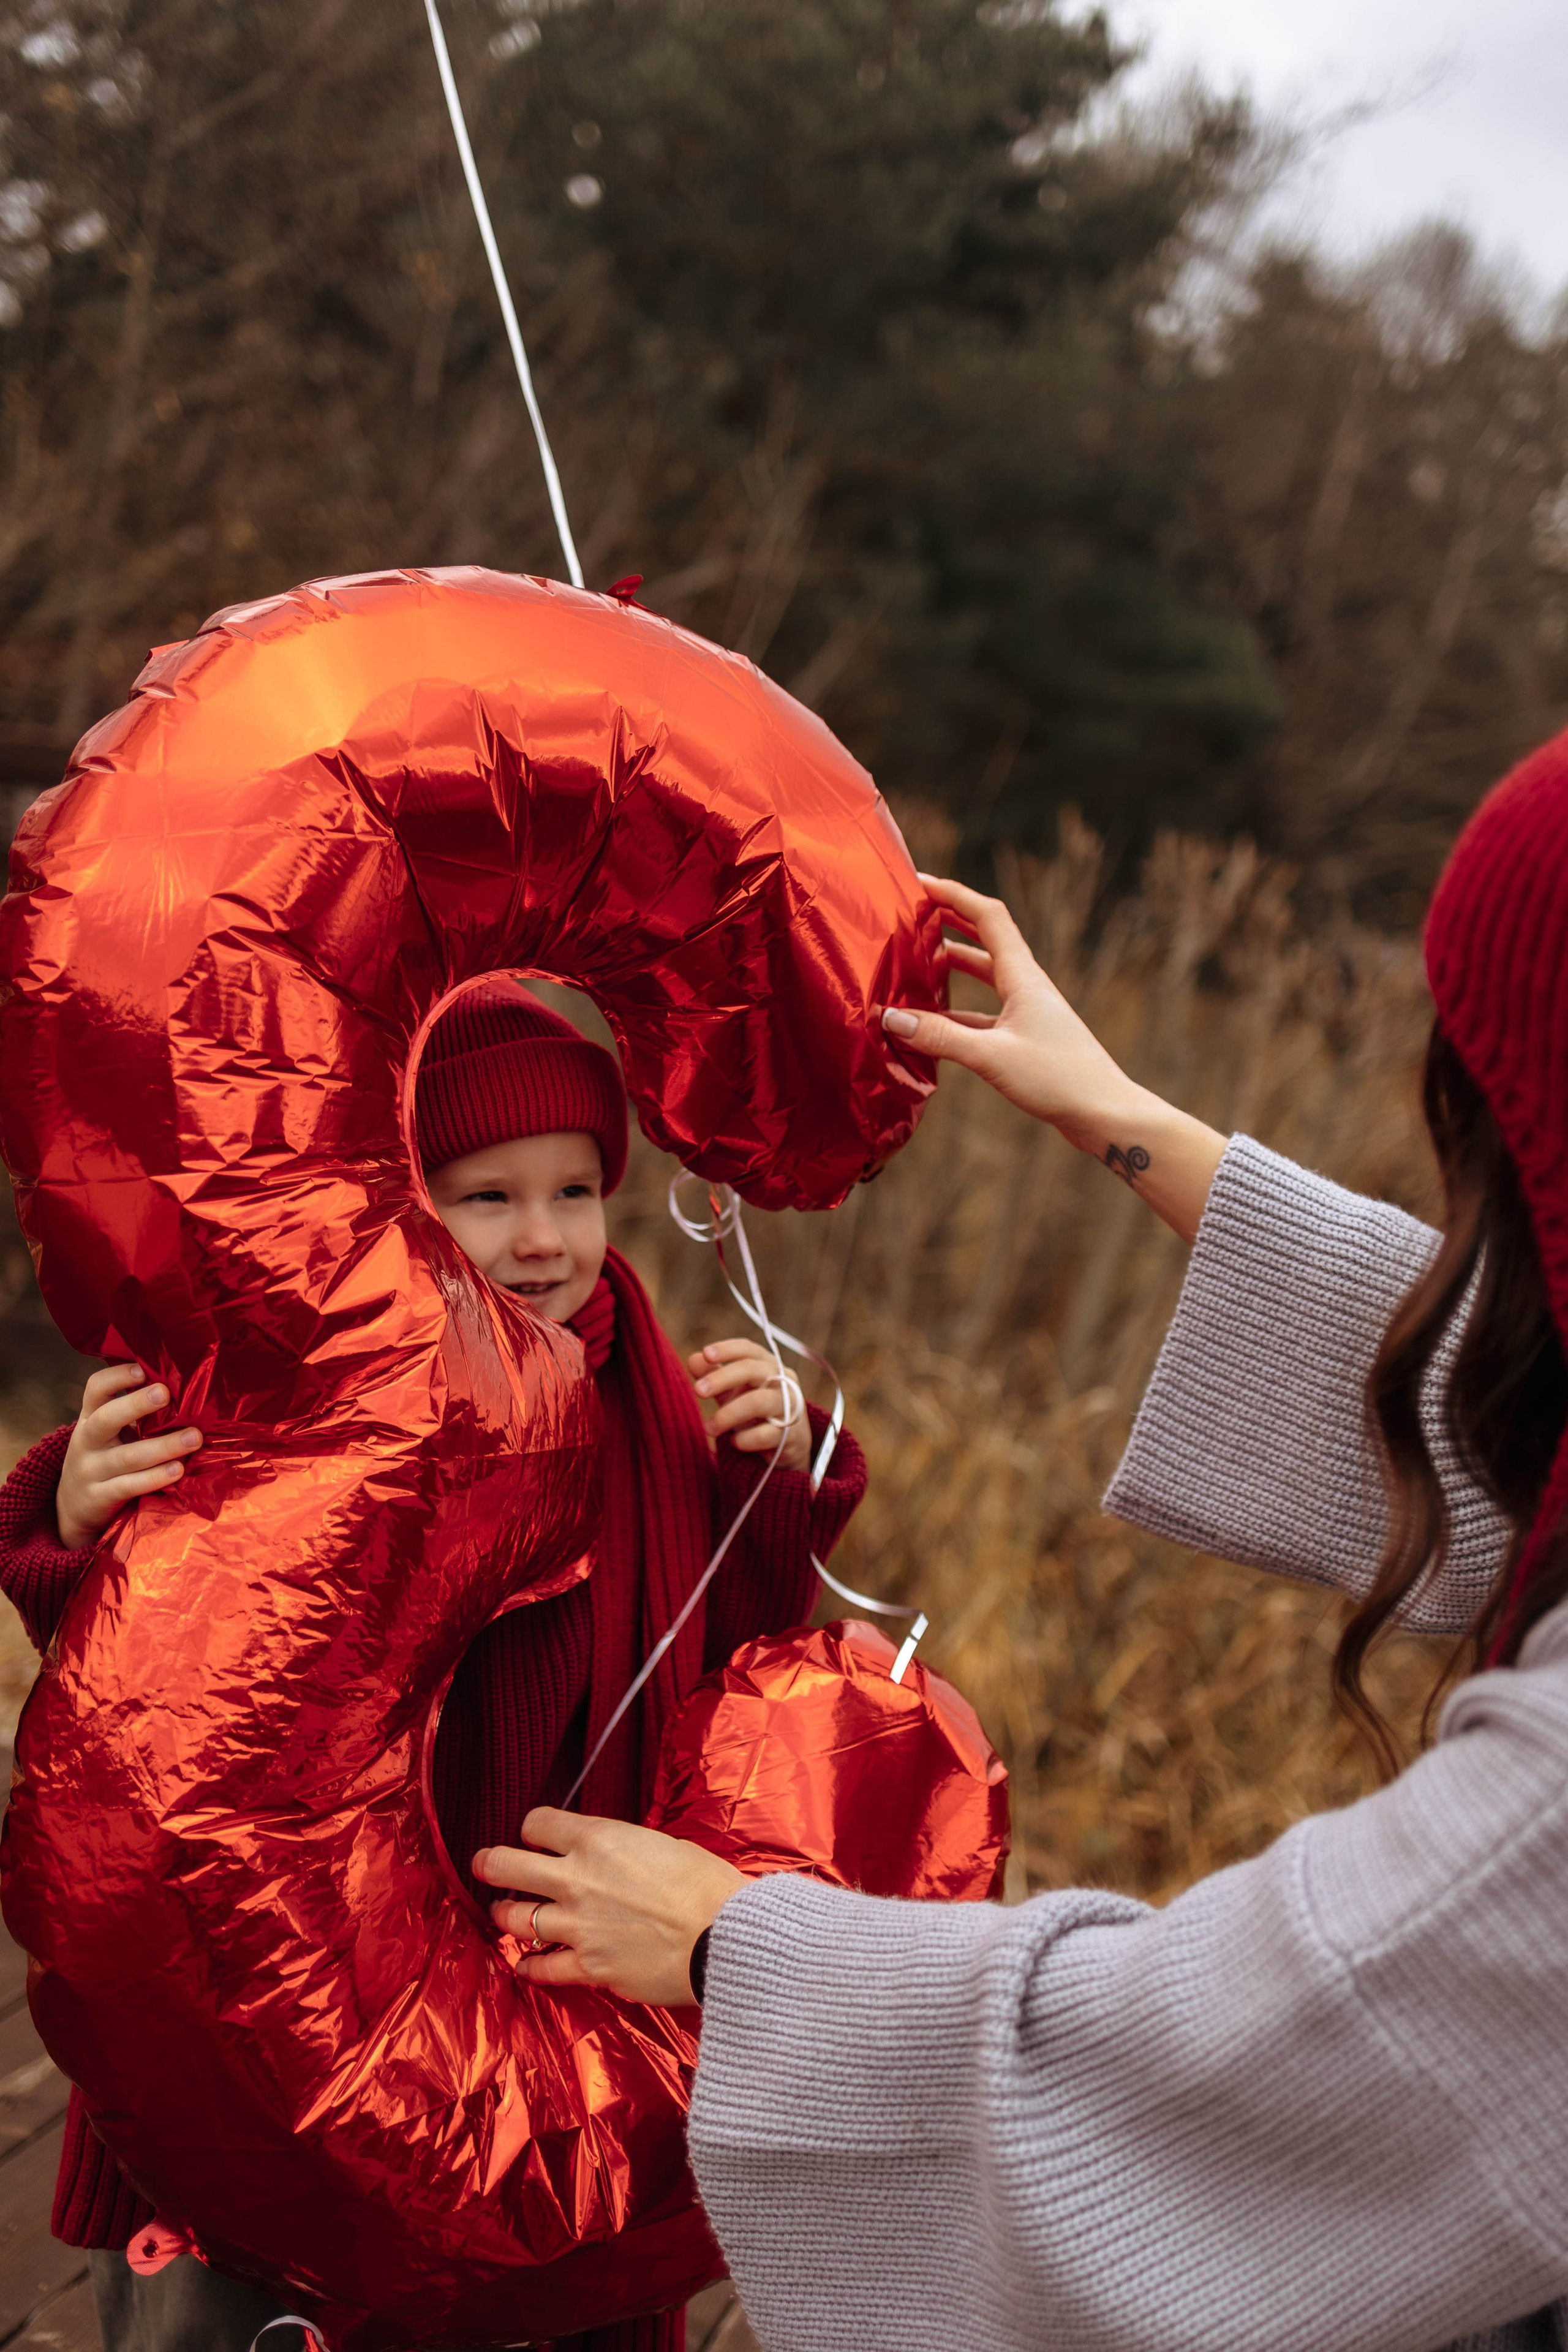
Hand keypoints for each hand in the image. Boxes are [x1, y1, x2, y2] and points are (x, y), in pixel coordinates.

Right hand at [55, 1365, 202, 1549]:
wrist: (73, 1507)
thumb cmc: (104, 1458)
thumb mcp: (108, 1433)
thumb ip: (132, 1415)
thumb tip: (183, 1389)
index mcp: (90, 1418)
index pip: (95, 1389)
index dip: (116, 1376)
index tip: (142, 1370)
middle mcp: (86, 1442)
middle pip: (106, 1419)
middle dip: (136, 1404)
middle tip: (165, 1393)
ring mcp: (91, 1471)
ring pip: (126, 1457)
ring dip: (163, 1446)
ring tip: (194, 1438)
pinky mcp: (99, 1497)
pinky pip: (129, 1486)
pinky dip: (155, 1478)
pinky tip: (178, 1470)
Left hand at [474, 1810, 746, 2005]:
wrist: (724, 1936)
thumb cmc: (706, 1885)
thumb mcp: (662, 1844)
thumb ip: (623, 1850)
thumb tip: (610, 1859)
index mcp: (597, 1839)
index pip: (538, 1823)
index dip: (532, 1827)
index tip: (535, 1835)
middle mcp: (576, 1879)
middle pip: (507, 1865)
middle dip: (489, 1862)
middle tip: (483, 1863)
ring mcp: (577, 1926)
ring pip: (514, 1917)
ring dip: (504, 1914)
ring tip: (501, 1912)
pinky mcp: (588, 1967)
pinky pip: (542, 1968)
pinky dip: (529, 1965)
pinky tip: (524, 1963)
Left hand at [688, 1337, 810, 1472]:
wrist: (788, 1444)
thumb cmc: (755, 1411)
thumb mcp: (733, 1392)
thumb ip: (714, 1376)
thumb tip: (694, 1359)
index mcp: (768, 1365)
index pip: (749, 1350)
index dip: (728, 1349)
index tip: (706, 1354)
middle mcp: (783, 1380)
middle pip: (752, 1370)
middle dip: (722, 1378)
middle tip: (697, 1391)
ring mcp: (790, 1406)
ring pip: (758, 1402)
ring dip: (728, 1414)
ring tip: (708, 1428)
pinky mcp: (793, 1434)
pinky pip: (767, 1434)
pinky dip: (746, 1439)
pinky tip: (734, 1443)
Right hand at [881, 875, 1227, 1245]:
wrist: (1105, 1115)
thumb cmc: (1058, 1079)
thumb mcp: (991, 1057)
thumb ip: (940, 1037)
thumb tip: (889, 1019)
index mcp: (1023, 977)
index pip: (988, 917)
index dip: (954, 894)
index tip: (920, 883)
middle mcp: (1027, 987)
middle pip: (986, 940)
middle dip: (950, 922)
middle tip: (913, 915)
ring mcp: (1028, 1012)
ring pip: (985, 977)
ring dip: (953, 966)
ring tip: (916, 963)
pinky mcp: (1026, 1039)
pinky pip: (984, 1014)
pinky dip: (957, 1012)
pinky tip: (933, 1025)